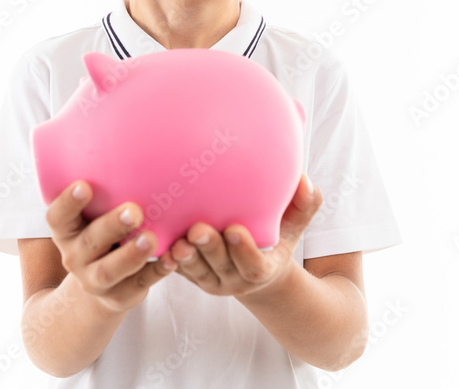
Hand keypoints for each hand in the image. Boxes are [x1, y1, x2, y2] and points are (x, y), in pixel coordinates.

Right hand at [46, 180, 177, 312]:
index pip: (56, 218)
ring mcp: (96, 280)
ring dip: (131, 254)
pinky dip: (157, 272)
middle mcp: (75, 256)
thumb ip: (106, 187)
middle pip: (88, 243)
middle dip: (110, 226)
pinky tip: (173, 258)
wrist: (103, 286)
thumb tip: (128, 131)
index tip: (84, 185)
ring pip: (109, 271)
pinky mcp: (121, 295)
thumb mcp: (94, 214)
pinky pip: (139, 285)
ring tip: (151, 238)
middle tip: (134, 210)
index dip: (67, 203)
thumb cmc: (104, 231)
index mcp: (66, 231)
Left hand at [169, 174, 321, 297]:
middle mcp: (234, 278)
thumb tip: (304, 180)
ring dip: (184, 258)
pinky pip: (176, 271)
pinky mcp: (190, 275)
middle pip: (219, 267)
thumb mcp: (294, 226)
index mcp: (262, 269)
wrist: (255, 270)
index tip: (235, 229)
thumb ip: (304, 205)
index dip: (244, 250)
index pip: (253, 266)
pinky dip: (165, 260)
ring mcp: (210, 279)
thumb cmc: (276, 237)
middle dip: (208, 249)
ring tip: (175, 241)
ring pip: (194, 271)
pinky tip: (154, 242)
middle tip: (197, 229)